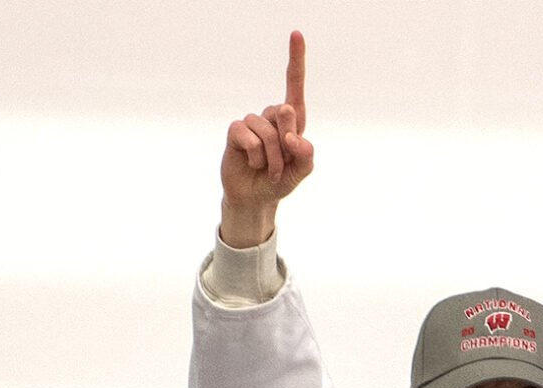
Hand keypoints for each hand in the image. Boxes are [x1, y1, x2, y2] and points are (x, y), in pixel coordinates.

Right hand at [218, 31, 313, 248]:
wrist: (255, 198)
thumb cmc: (280, 181)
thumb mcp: (301, 172)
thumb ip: (306, 156)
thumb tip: (298, 140)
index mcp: (293, 121)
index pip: (294, 85)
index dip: (296, 60)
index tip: (296, 34)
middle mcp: (272, 116)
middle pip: (286, 111)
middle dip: (287, 143)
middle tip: (283, 165)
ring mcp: (253, 122)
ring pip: (266, 130)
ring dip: (272, 157)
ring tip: (270, 171)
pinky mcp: (236, 132)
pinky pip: (248, 135)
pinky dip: (255, 155)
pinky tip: (253, 164)